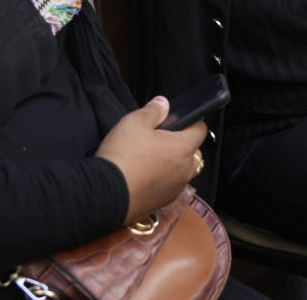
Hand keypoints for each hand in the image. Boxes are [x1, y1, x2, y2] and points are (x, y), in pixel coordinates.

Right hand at [96, 97, 207, 224]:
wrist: (107, 193)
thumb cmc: (123, 155)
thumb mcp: (134, 122)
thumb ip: (153, 111)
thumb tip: (163, 103)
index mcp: (183, 147)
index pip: (200, 130)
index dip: (192, 122)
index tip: (180, 120)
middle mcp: (185, 170)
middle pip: (194, 153)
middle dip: (184, 144)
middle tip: (162, 138)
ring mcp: (175, 189)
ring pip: (183, 171)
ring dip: (175, 164)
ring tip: (152, 157)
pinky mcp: (163, 202)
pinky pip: (170, 187)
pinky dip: (164, 180)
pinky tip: (145, 174)